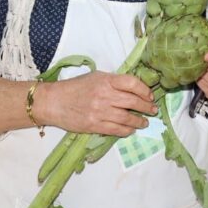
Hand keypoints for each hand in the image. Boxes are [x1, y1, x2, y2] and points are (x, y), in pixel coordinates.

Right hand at [41, 71, 156, 136]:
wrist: (54, 102)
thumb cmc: (75, 87)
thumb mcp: (96, 77)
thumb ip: (114, 81)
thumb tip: (133, 88)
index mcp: (106, 80)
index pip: (132, 83)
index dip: (145, 90)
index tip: (150, 95)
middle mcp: (104, 95)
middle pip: (133, 102)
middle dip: (147, 107)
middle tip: (153, 110)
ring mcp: (100, 112)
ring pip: (127, 118)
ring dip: (139, 121)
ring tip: (145, 122)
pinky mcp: (94, 125)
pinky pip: (116, 130)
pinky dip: (127, 130)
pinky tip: (131, 130)